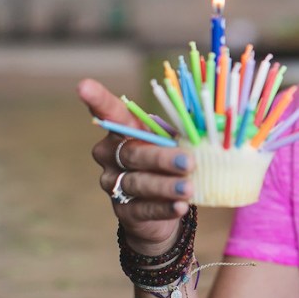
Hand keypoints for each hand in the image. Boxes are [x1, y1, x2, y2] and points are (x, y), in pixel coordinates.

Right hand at [80, 78, 194, 255]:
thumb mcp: (175, 143)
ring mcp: (113, 184)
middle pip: (132, 154)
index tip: (84, 86)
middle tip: (188, 162)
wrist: (162, 208)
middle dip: (161, 158)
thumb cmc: (168, 163)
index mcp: (123, 131)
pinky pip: (143, 208)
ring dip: (166, 185)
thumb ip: (184, 131)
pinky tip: (180, 206)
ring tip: (189, 187)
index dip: (97, 100)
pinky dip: (164, 207)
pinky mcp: (123, 211)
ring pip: (138, 183)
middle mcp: (110, 156)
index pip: (109, 113)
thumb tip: (214, 120)